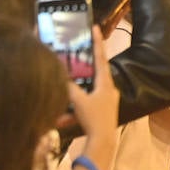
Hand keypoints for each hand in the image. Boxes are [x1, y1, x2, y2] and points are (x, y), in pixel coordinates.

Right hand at [65, 25, 119, 169]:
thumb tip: (60, 74)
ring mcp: (107, 101)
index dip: (98, 42)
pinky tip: (63, 118)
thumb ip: (69, 86)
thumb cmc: (93, 118)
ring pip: (89, 90)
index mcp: (106, 83)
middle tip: (76, 56)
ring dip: (76, 92)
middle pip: (95, 72)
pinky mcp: (103, 111)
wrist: (103, 141)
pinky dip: (75, 107)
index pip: (101, 58)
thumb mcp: (78, 100)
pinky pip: (87, 104)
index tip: (96, 28)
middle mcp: (109, 90)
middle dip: (84, 67)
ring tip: (63, 97)